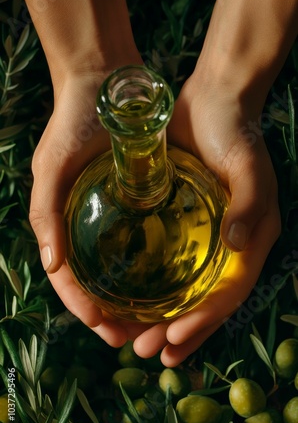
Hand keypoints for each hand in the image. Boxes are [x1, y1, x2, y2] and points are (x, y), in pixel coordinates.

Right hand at [29, 72, 144, 346]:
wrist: (105, 84)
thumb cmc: (72, 124)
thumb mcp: (50, 168)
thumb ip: (45, 215)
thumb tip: (52, 267)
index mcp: (61, 225)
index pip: (69, 279)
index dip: (83, 307)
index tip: (104, 327)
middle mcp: (85, 227)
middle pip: (95, 284)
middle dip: (109, 315)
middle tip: (131, 338)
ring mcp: (111, 217)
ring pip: (118, 272)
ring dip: (130, 302)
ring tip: (150, 324)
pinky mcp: (135, 204)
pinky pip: (141, 245)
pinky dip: (148, 271)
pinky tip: (165, 286)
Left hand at [131, 73, 280, 365]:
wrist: (212, 102)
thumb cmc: (235, 133)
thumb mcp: (248, 166)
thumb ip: (250, 206)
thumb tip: (238, 250)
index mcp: (252, 241)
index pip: (229, 293)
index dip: (203, 321)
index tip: (171, 342)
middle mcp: (231, 247)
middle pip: (205, 303)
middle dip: (177, 332)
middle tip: (143, 353)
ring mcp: (205, 239)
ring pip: (185, 293)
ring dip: (161, 320)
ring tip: (132, 341)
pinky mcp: (182, 226)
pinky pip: (170, 268)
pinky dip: (153, 291)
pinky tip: (131, 304)